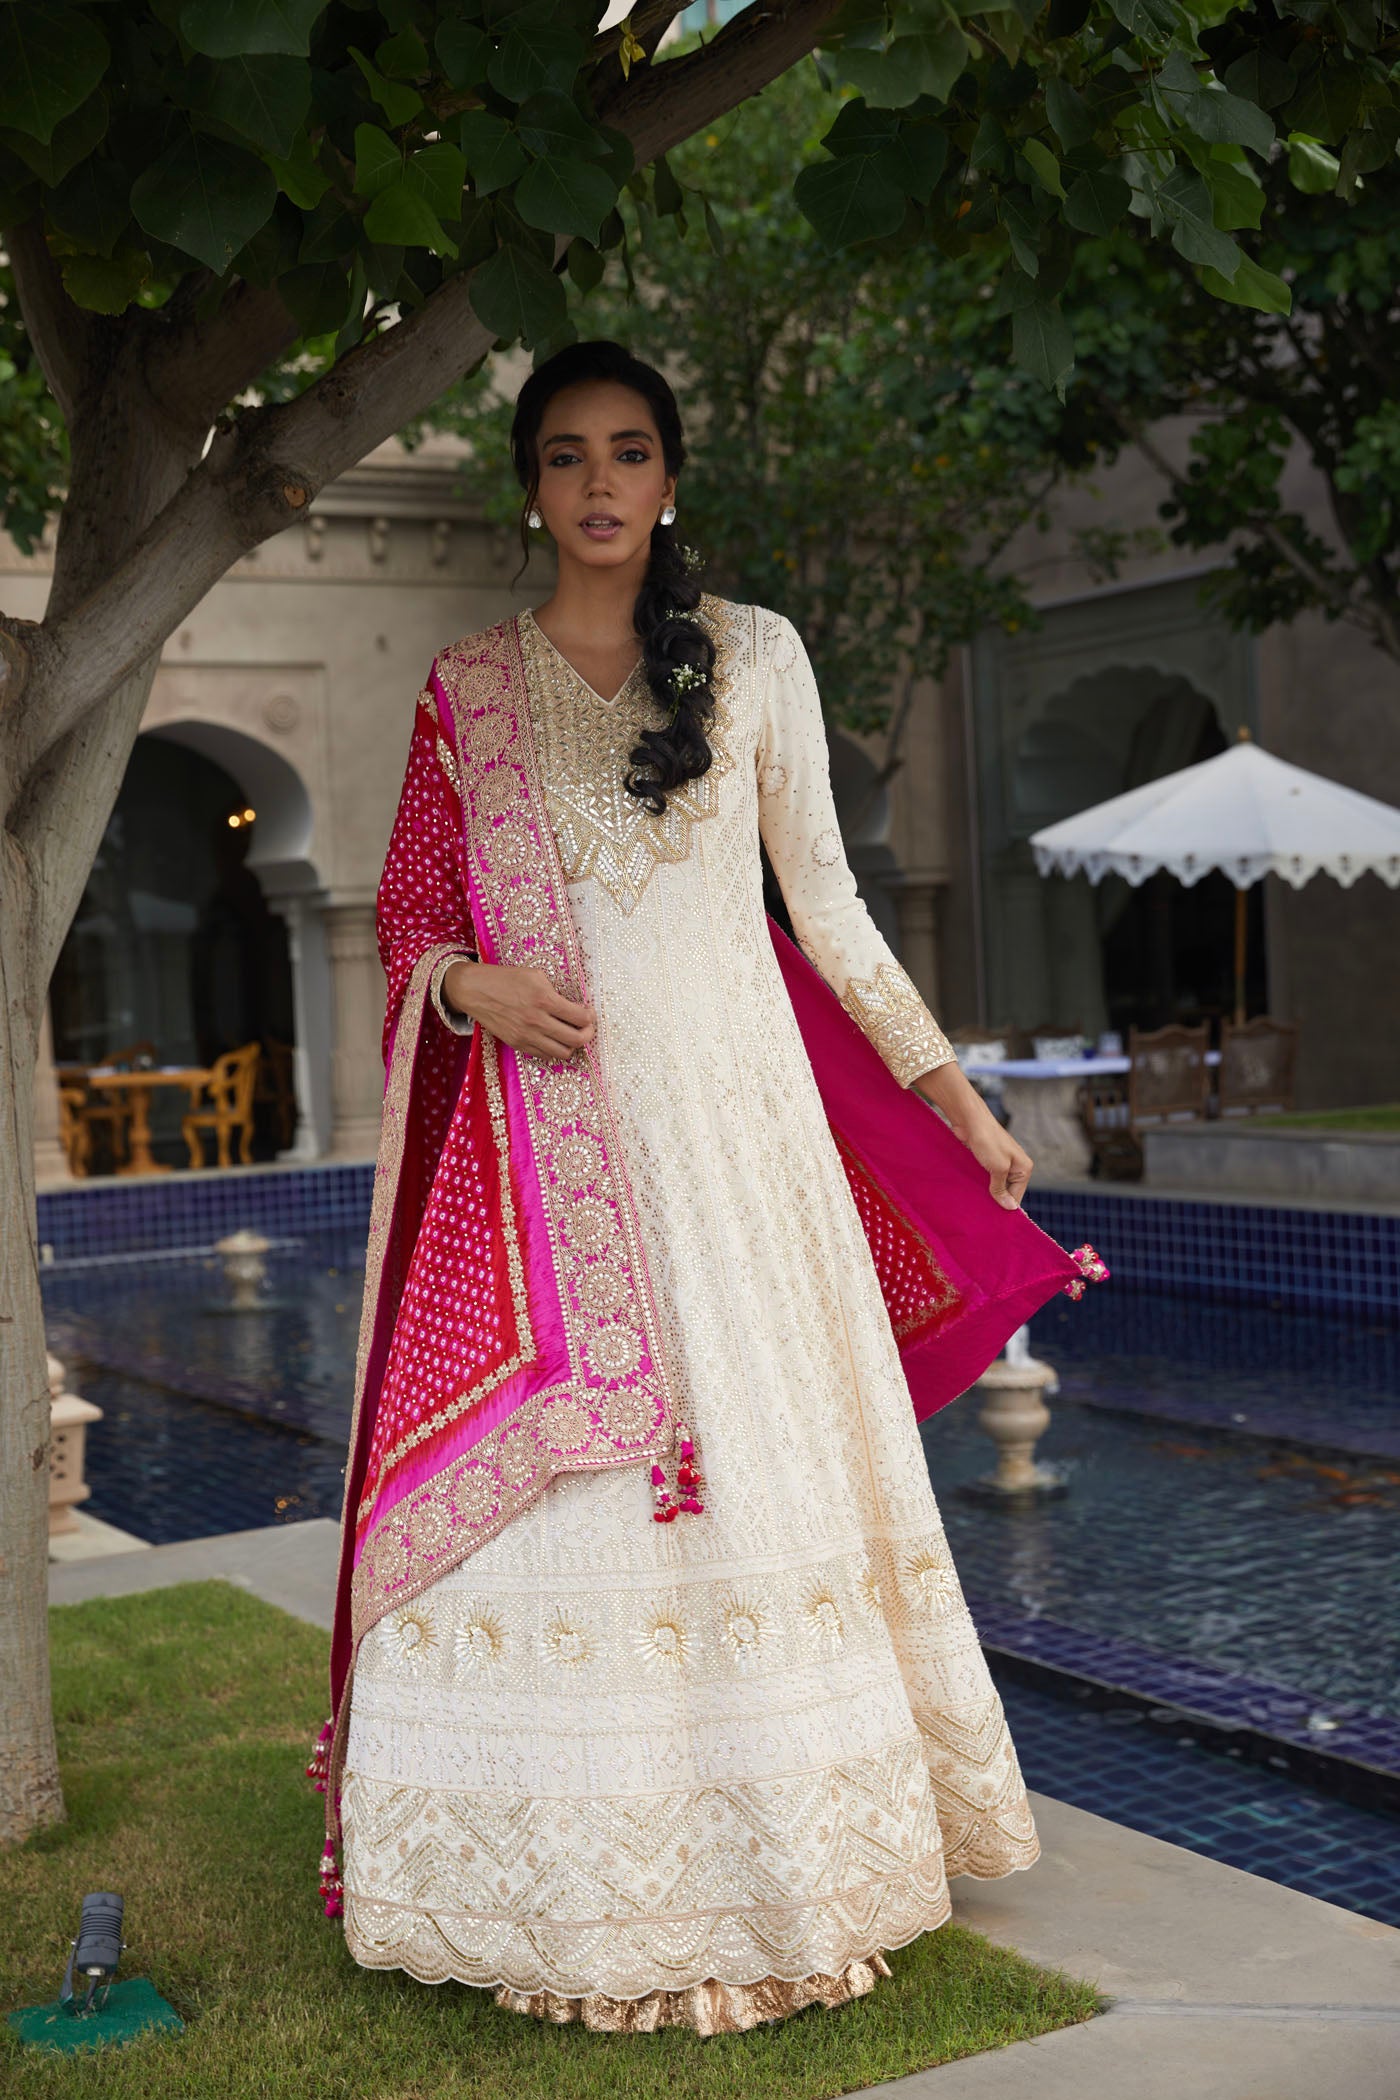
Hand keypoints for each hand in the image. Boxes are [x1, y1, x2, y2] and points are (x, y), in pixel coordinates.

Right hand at [441, 960, 596, 1061]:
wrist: (475, 990)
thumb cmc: (506, 979)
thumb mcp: (535, 975)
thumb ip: (556, 992)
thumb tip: (575, 1006)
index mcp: (544, 1000)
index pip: (581, 1018)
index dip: (590, 1017)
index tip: (588, 1012)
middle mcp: (537, 1021)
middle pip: (576, 1040)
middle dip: (587, 1033)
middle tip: (586, 1026)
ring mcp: (527, 1036)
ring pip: (563, 1053)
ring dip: (571, 1044)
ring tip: (570, 1034)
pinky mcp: (518, 1044)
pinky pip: (545, 1055)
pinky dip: (554, 1049)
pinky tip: (553, 1037)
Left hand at [914, 1061, 1033, 1209]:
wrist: (970, 1120)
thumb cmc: (987, 1141)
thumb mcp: (998, 1168)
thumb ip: (1002, 1188)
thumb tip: (1010, 1207)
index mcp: (1024, 1168)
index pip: (1017, 1196)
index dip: (1006, 1206)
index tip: (994, 1219)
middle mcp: (1015, 1166)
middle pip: (1007, 1191)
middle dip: (996, 1200)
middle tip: (983, 1213)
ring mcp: (1001, 1162)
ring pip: (995, 1184)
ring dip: (986, 1192)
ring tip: (976, 1203)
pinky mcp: (988, 1159)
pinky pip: (986, 1177)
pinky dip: (980, 1183)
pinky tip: (972, 1191)